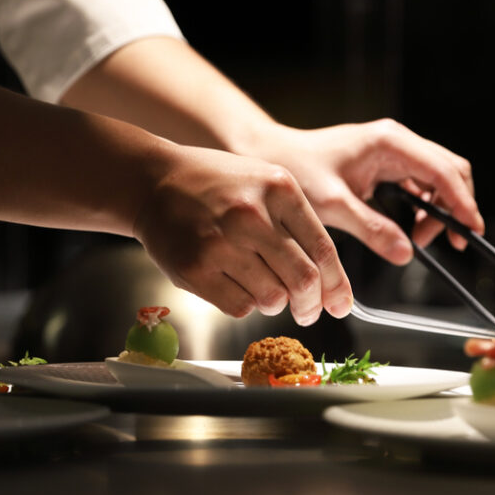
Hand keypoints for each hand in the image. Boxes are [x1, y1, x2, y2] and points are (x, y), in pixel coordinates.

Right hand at [132, 147, 352, 324]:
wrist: (154, 182)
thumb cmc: (215, 186)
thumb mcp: (264, 184)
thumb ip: (296, 224)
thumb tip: (328, 281)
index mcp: (279, 189)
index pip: (323, 251)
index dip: (336, 286)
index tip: (340, 305)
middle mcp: (252, 215)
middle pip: (303, 280)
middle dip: (310, 306)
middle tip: (307, 312)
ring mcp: (222, 243)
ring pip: (272, 298)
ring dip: (274, 304)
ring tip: (263, 290)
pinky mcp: (195, 268)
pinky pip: (240, 307)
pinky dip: (244, 305)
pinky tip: (235, 285)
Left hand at [244, 119, 483, 264]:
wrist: (271, 156)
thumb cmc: (296, 172)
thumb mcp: (333, 206)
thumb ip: (372, 229)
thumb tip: (406, 253)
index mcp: (389, 143)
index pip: (442, 170)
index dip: (462, 202)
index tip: (469, 231)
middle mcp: (397, 141)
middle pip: (449, 170)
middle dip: (455, 206)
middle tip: (448, 242)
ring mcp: (394, 151)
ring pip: (438, 178)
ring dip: (439, 209)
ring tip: (422, 240)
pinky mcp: (387, 164)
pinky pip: (420, 184)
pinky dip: (424, 207)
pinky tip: (411, 229)